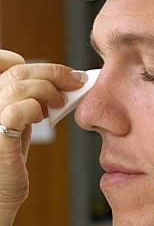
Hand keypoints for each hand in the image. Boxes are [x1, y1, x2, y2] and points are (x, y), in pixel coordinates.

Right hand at [0, 49, 85, 214]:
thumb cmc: (7, 163)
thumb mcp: (15, 125)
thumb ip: (25, 103)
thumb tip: (54, 84)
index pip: (2, 64)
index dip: (25, 62)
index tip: (54, 72)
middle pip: (16, 72)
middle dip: (52, 72)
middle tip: (75, 81)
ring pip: (18, 86)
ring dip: (48, 89)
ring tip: (60, 102)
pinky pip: (18, 110)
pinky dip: (36, 108)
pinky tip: (42, 118)